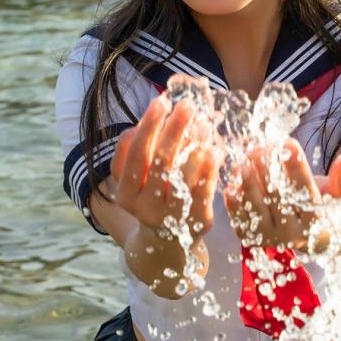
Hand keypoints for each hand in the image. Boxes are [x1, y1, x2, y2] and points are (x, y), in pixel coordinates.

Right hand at [111, 92, 221, 239]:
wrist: (168, 238)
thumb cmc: (152, 193)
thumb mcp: (138, 175)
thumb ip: (141, 146)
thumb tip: (154, 111)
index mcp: (126, 194)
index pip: (135, 155)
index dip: (148, 127)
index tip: (161, 101)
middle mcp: (144, 209)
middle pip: (160, 163)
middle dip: (175, 130)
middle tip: (188, 105)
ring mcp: (171, 219)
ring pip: (183, 177)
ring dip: (195, 146)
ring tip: (204, 123)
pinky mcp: (196, 223)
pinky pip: (205, 191)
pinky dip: (210, 168)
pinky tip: (215, 148)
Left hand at [224, 139, 340, 250]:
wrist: (322, 237)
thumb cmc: (331, 207)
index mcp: (316, 222)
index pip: (304, 191)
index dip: (296, 166)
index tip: (288, 142)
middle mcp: (294, 235)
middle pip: (277, 200)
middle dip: (266, 172)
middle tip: (258, 149)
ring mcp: (272, 239)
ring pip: (256, 212)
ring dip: (246, 187)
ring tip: (241, 163)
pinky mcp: (256, 240)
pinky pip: (242, 222)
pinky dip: (234, 206)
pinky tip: (230, 186)